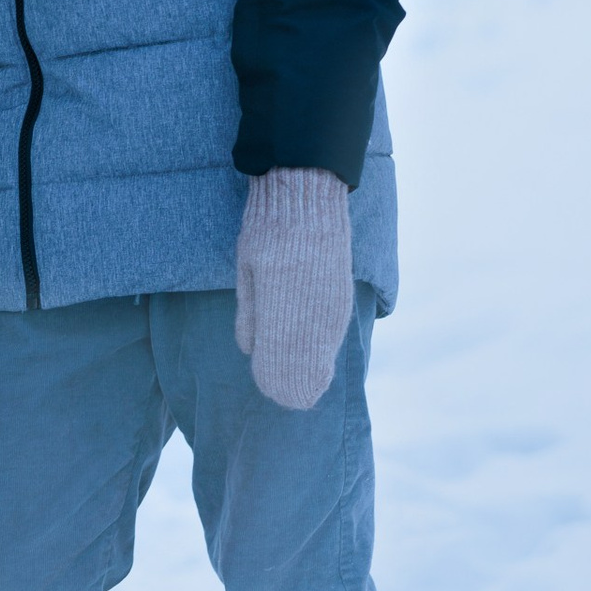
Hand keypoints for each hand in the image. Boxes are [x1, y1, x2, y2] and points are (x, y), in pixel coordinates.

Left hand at [234, 169, 355, 410]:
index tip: (269, 389)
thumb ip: (249, 311)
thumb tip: (249, 350)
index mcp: (277, 297)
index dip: (273, 376)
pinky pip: (334, 332)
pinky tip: (321, 360)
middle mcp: (308, 303)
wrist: (307, 193)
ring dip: (313, 368)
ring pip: (323, 349)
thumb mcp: (247, 268)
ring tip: (306, 387)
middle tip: (288, 398)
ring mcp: (331, 299)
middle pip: (304, 358)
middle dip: (294, 380)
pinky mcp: (343, 292)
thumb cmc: (267, 229)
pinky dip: (325, 349)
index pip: (277, 353)